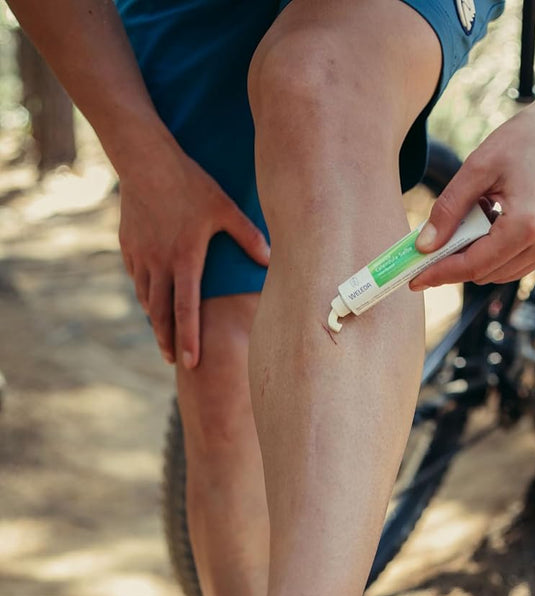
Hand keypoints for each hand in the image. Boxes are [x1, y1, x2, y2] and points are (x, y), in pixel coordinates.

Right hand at [117, 138, 269, 367]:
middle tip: (174, 361)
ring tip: (164, 337)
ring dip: (155, 321)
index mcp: (185, 260)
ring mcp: (141, 256)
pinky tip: (151, 302)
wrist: (144, 159)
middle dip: (168, 341)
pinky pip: (136, 279)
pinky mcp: (128, 246)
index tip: (192, 363)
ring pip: (146, 298)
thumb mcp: (225, 207)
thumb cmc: (190, 183)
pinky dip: (144, 294)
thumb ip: (248, 236)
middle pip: (162, 314)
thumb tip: (270, 259)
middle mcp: (160, 264)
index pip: (187, 310)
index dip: (190, 339)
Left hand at [410, 84, 534, 289]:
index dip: (440, 273)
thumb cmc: (529, 136)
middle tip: (433, 245)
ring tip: (472, 217)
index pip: (473, 265)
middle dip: (456, 264)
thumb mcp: (479, 166)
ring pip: (501, 272)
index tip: (414, 278)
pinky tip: (492, 219)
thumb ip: (449, 209)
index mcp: (528, 225)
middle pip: (486, 273)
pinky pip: (519, 261)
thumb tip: (424, 245)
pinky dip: (497, 251)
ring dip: (478, 256)